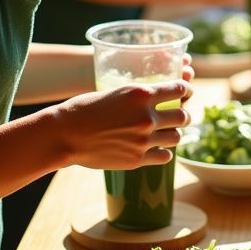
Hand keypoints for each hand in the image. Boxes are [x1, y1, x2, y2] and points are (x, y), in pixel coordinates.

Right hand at [57, 71, 193, 169]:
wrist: (65, 134)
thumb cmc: (85, 109)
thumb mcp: (115, 93)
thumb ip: (138, 98)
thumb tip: (155, 99)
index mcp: (141, 94)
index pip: (179, 89)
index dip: (185, 91)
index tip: (185, 93)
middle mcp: (146, 117)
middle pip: (183, 116)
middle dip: (183, 115)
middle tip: (179, 116)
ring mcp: (143, 140)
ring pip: (176, 137)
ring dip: (174, 134)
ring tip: (167, 133)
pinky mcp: (137, 159)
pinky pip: (165, 156)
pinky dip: (164, 152)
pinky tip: (157, 149)